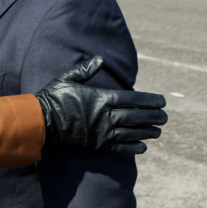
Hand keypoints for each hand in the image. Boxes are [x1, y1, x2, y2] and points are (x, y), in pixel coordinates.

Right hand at [35, 56, 166, 153]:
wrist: (41, 121)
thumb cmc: (53, 97)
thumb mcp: (67, 78)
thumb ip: (85, 70)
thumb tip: (100, 60)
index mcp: (101, 98)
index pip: (133, 99)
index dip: (150, 101)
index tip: (162, 102)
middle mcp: (105, 116)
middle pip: (136, 116)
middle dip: (153, 116)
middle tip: (165, 117)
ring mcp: (102, 131)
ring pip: (131, 132)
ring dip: (147, 132)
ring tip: (158, 131)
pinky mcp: (96, 144)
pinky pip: (119, 147)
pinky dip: (133, 147)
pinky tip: (143, 147)